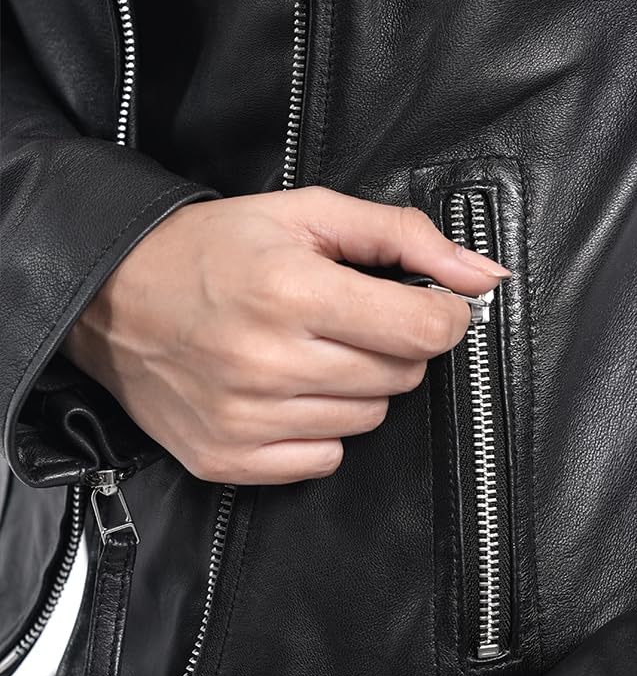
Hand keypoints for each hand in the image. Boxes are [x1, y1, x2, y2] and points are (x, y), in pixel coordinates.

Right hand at [62, 186, 508, 483]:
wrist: (113, 296)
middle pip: (402, 376)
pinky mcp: (227, 458)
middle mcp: (269, 362)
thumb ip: (406, 238)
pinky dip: (321, 430)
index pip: (424, 332)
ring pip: (369, 420)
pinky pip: (324, 460)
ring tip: (310, 351)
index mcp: (293, 292)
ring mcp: (246, 418)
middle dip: (393, 345)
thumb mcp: (310, 215)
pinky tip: (288, 392)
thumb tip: (486, 277)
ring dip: (357, 386)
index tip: (427, 306)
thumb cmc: (216, 248)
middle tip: (347, 320)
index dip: (443, 317)